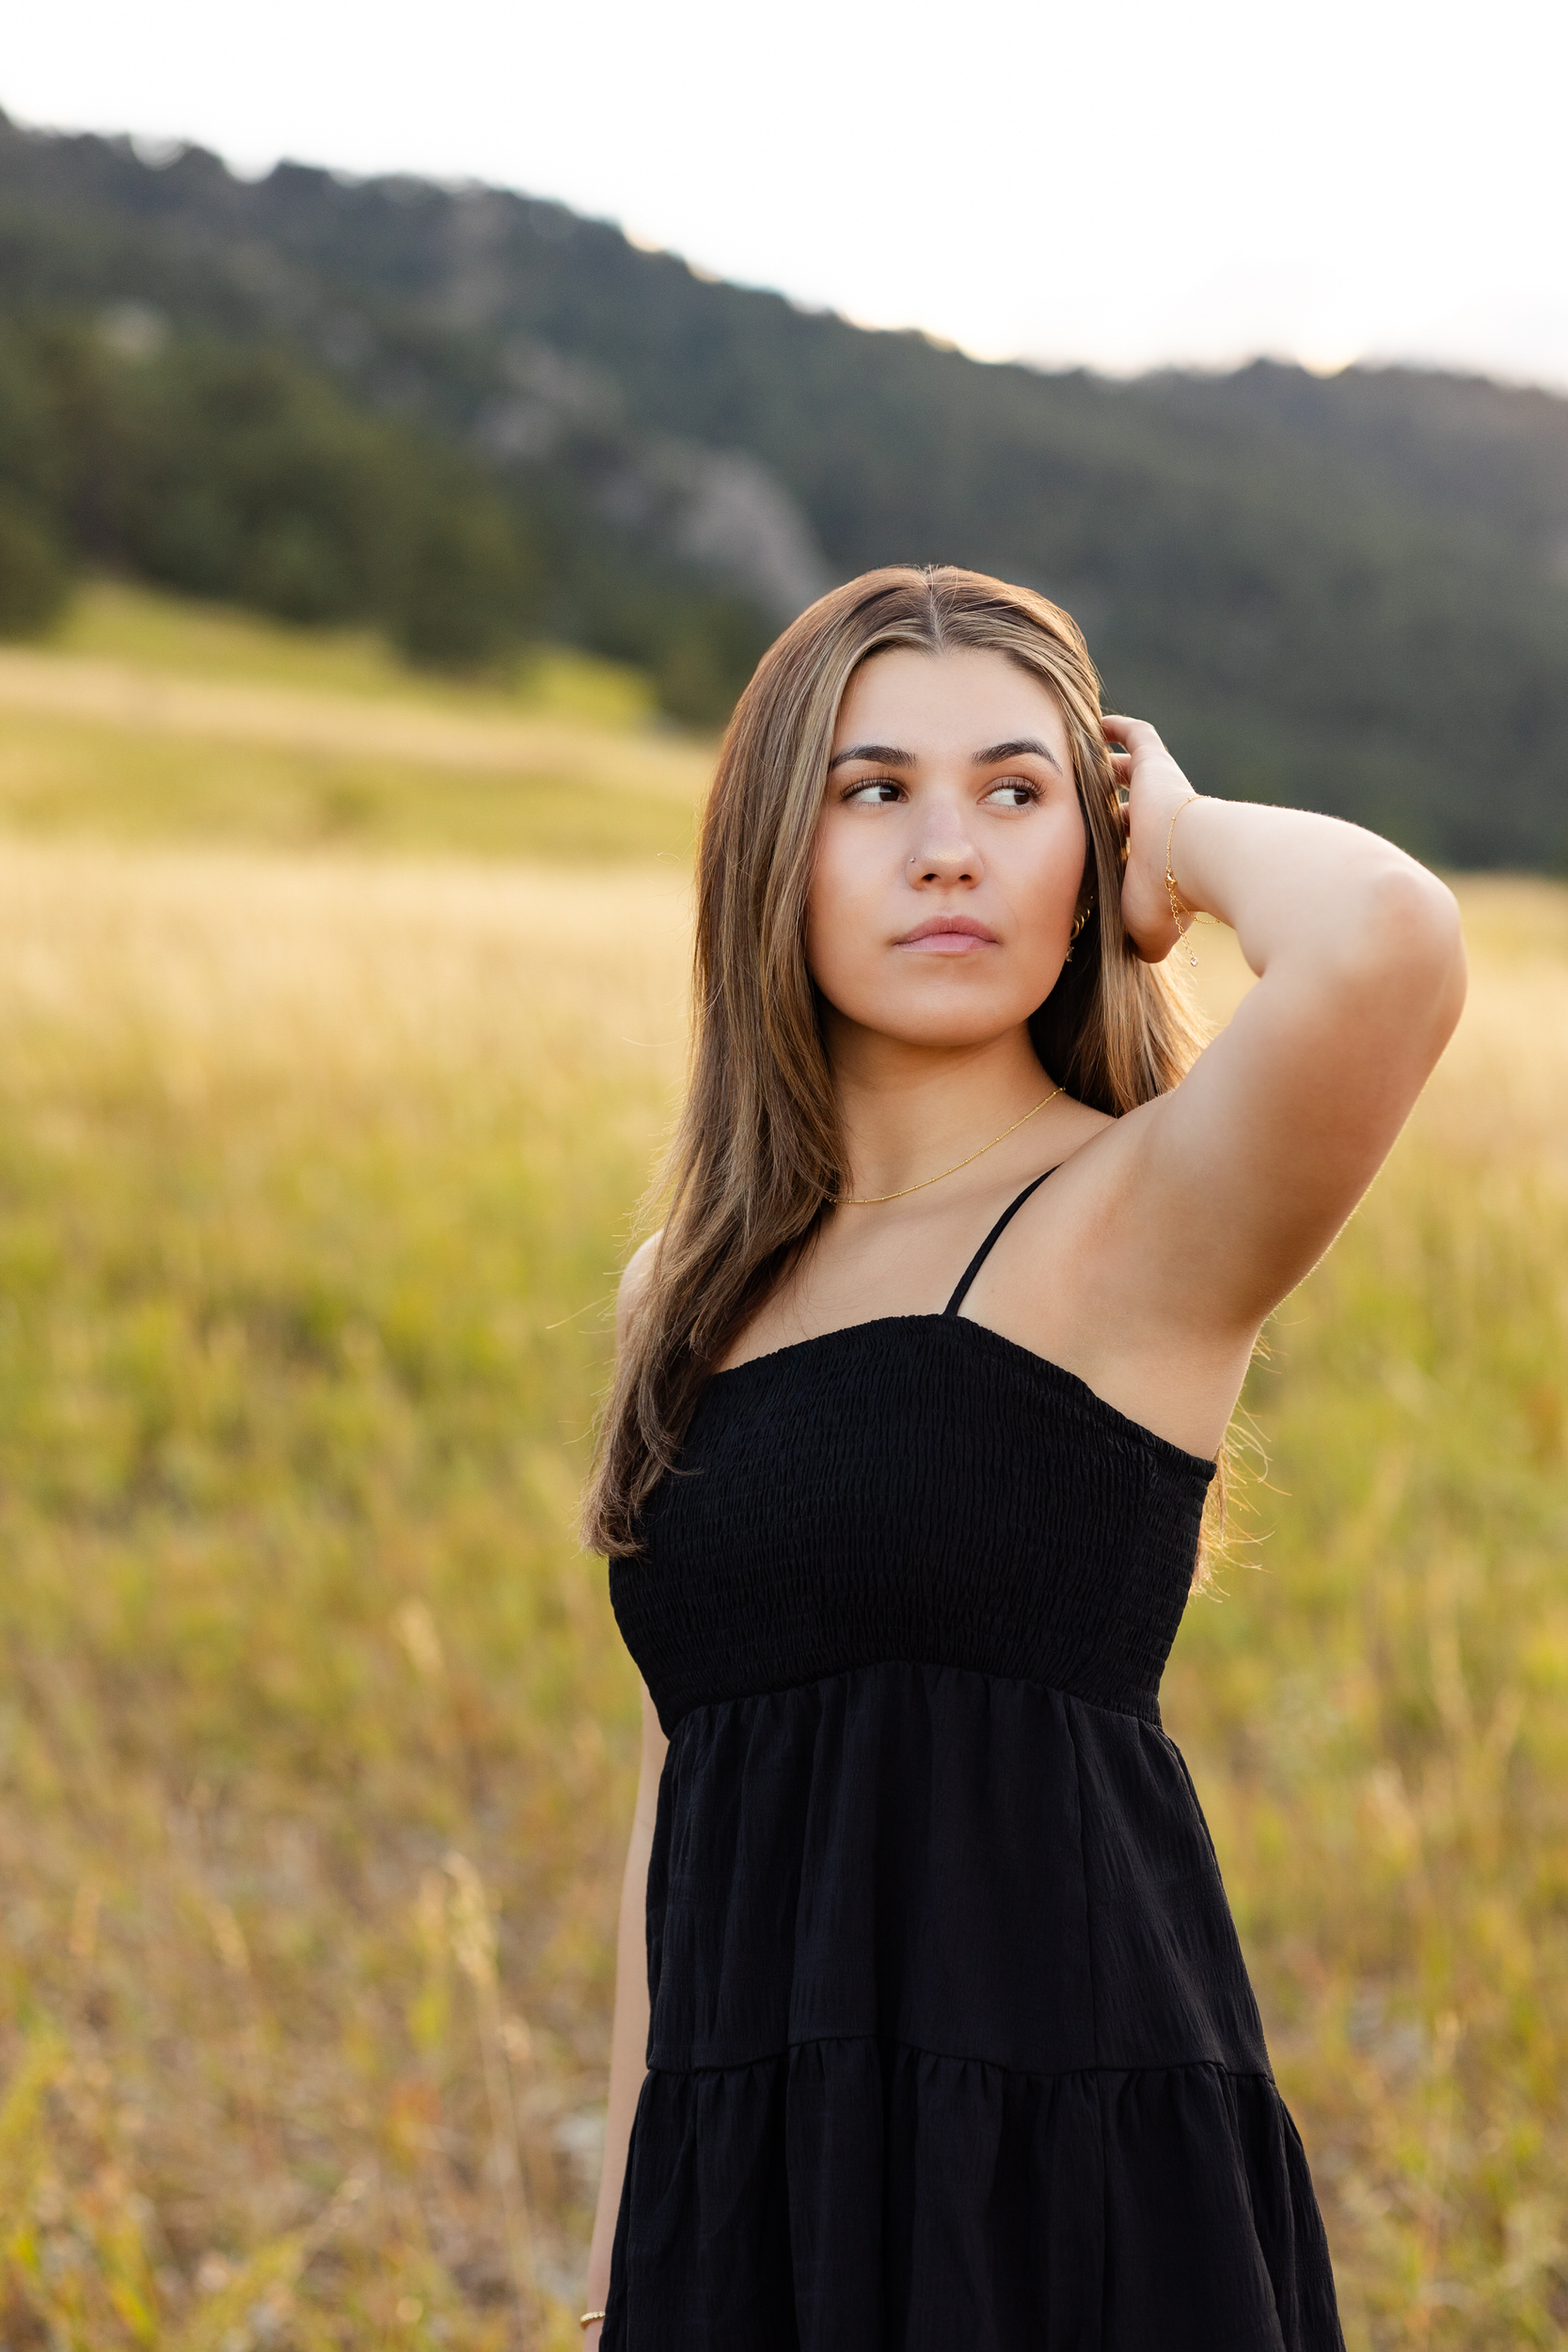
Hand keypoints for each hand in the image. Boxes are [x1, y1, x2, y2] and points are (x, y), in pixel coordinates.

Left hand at [1102, 714, 1200, 964]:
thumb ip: (1140, 940)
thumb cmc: (1169, 900)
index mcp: (1159, 861)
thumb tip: (1139, 954)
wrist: (1199, 863)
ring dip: (1106, 766)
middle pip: (1129, 808)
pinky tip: (1095, 723)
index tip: (1092, 853)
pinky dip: (1118, 729)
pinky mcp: (1156, 767)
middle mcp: (1163, 824)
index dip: (1114, 850)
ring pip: (1132, 772)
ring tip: (1078, 759)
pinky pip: (1137, 738)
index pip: (1133, 851)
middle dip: (1108, 806)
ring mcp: (1162, 793)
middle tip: (1078, 802)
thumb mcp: (1146, 932)